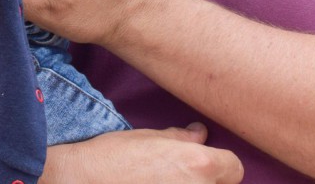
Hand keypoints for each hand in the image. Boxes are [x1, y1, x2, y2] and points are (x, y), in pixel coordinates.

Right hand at [43, 124, 242, 183]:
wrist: (80, 182)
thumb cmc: (111, 158)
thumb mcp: (148, 138)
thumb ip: (181, 138)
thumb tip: (200, 134)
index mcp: (200, 164)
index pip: (234, 169)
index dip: (221, 166)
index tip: (206, 167)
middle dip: (203, 183)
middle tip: (175, 178)